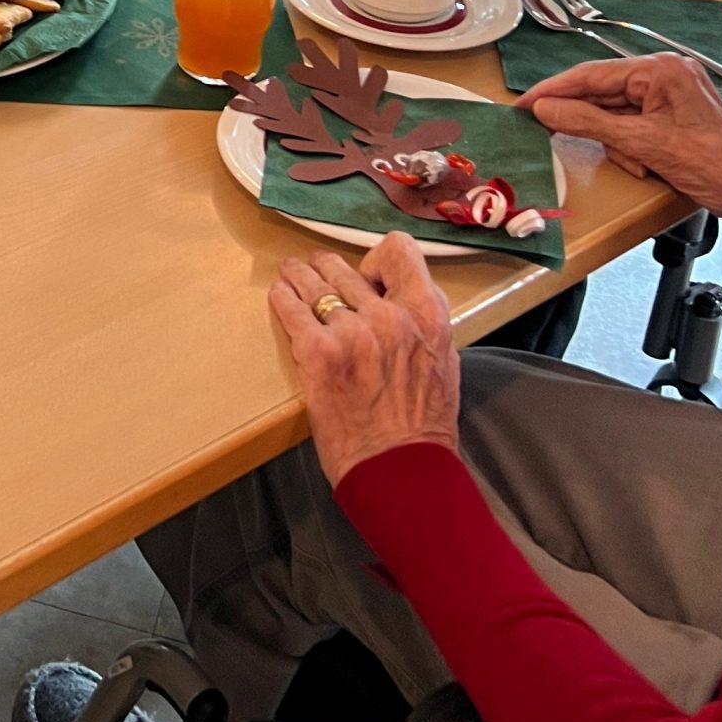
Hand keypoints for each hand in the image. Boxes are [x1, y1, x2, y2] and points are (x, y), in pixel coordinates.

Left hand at [269, 233, 459, 490]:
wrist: (401, 471)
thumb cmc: (423, 426)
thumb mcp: (442, 363)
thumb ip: (422, 325)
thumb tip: (399, 301)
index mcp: (426, 315)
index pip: (400, 250)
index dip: (378, 259)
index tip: (367, 276)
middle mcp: (389, 315)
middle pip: (344, 267)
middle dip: (327, 269)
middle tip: (315, 273)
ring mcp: (351, 332)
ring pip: (313, 282)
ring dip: (298, 276)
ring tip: (290, 275)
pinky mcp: (318, 352)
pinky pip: (291, 308)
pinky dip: (282, 299)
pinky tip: (279, 297)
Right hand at [522, 53, 721, 223]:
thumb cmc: (711, 164)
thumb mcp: (642, 144)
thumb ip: (588, 122)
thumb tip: (546, 109)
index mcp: (659, 70)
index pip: (592, 75)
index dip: (553, 91)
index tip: (523, 104)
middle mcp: (664, 74)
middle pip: (602, 93)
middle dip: (589, 122)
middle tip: (544, 130)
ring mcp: (670, 94)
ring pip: (616, 113)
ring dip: (617, 142)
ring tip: (636, 163)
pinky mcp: (673, 115)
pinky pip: (633, 125)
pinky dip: (630, 147)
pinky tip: (643, 164)